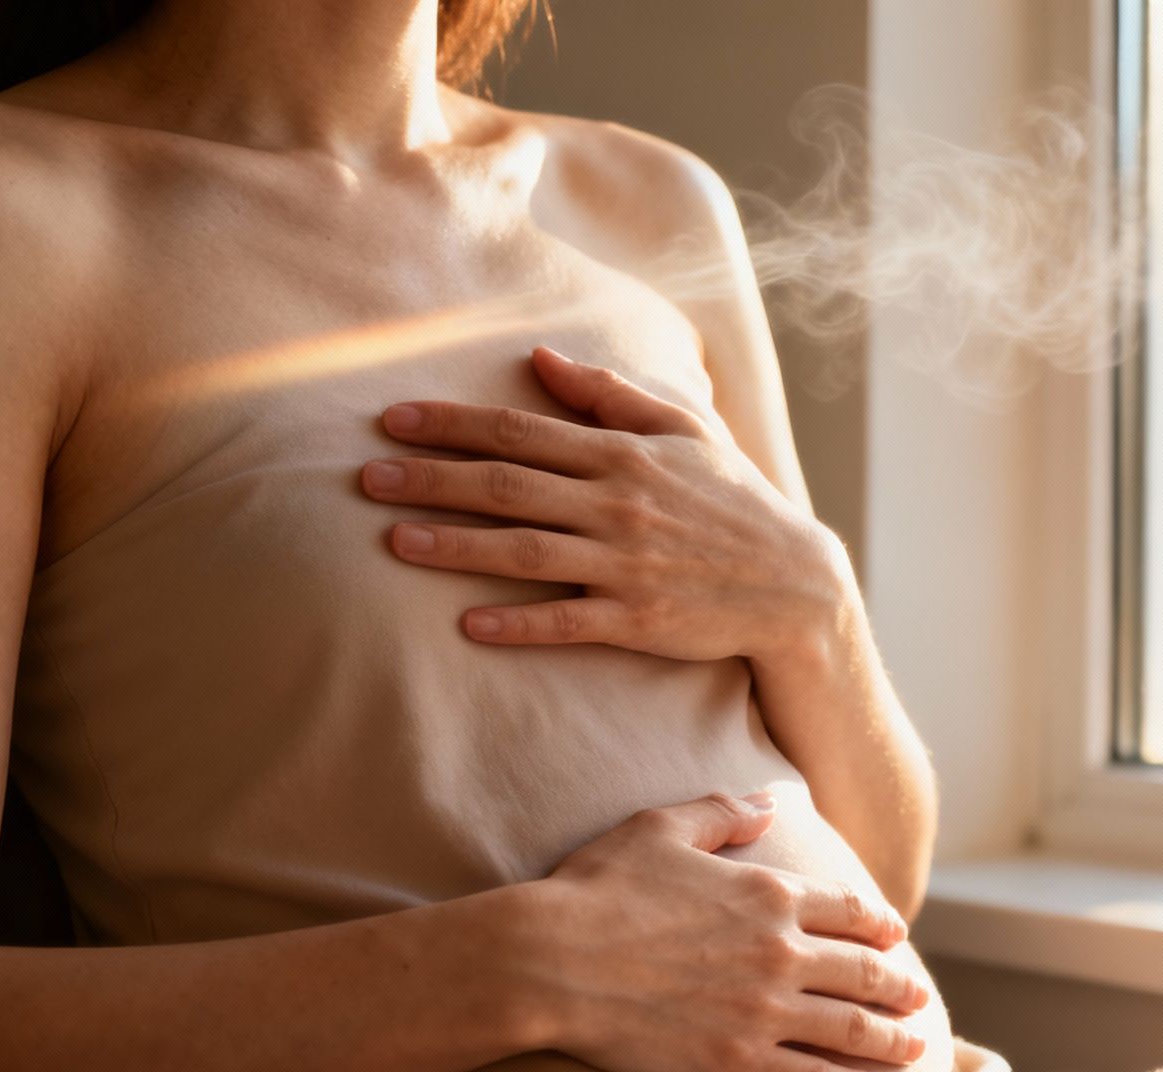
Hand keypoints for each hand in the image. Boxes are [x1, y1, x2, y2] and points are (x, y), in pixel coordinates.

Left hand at [359, 346, 853, 663]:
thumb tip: (542, 358)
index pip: (520, 431)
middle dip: (431, 479)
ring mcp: (625, 563)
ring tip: (396, 543)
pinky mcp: (636, 619)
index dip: (451, 424)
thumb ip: (610, 395)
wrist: (795, 585)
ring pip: (523, 550)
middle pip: (506, 485)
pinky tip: (468, 623)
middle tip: (367, 478)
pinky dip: (517, 621)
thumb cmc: (734, 502)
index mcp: (622, 454)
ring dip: (455, 546)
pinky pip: (566, 619)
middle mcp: (617, 504)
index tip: (393, 419)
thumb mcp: (685, 432)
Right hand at [514, 792, 931, 1071]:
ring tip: (913, 1045)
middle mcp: (781, 952)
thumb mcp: (661, 827)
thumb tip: (768, 804)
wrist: (552, 961)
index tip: (896, 937)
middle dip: (899, 985)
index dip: (879, 925)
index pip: (849, 911)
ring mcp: (764, 1011)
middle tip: (919, 996)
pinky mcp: (739, 1062)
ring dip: (891, 1038)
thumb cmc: (599, 889)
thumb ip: (723, 812)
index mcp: (768, 894)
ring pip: (851, 1028)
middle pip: (864, 972)